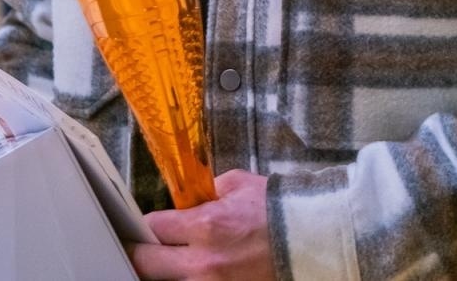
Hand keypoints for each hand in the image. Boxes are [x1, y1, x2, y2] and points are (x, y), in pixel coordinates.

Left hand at [129, 170, 274, 280]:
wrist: (314, 238)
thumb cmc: (279, 208)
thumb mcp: (239, 185)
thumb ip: (209, 192)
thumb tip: (190, 201)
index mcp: (206, 225)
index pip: (153, 227)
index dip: (144, 225)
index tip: (145, 226)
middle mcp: (203, 262)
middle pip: (146, 264)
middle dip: (142, 253)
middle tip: (143, 249)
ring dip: (166, 272)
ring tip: (169, 262)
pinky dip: (190, 280)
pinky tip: (193, 271)